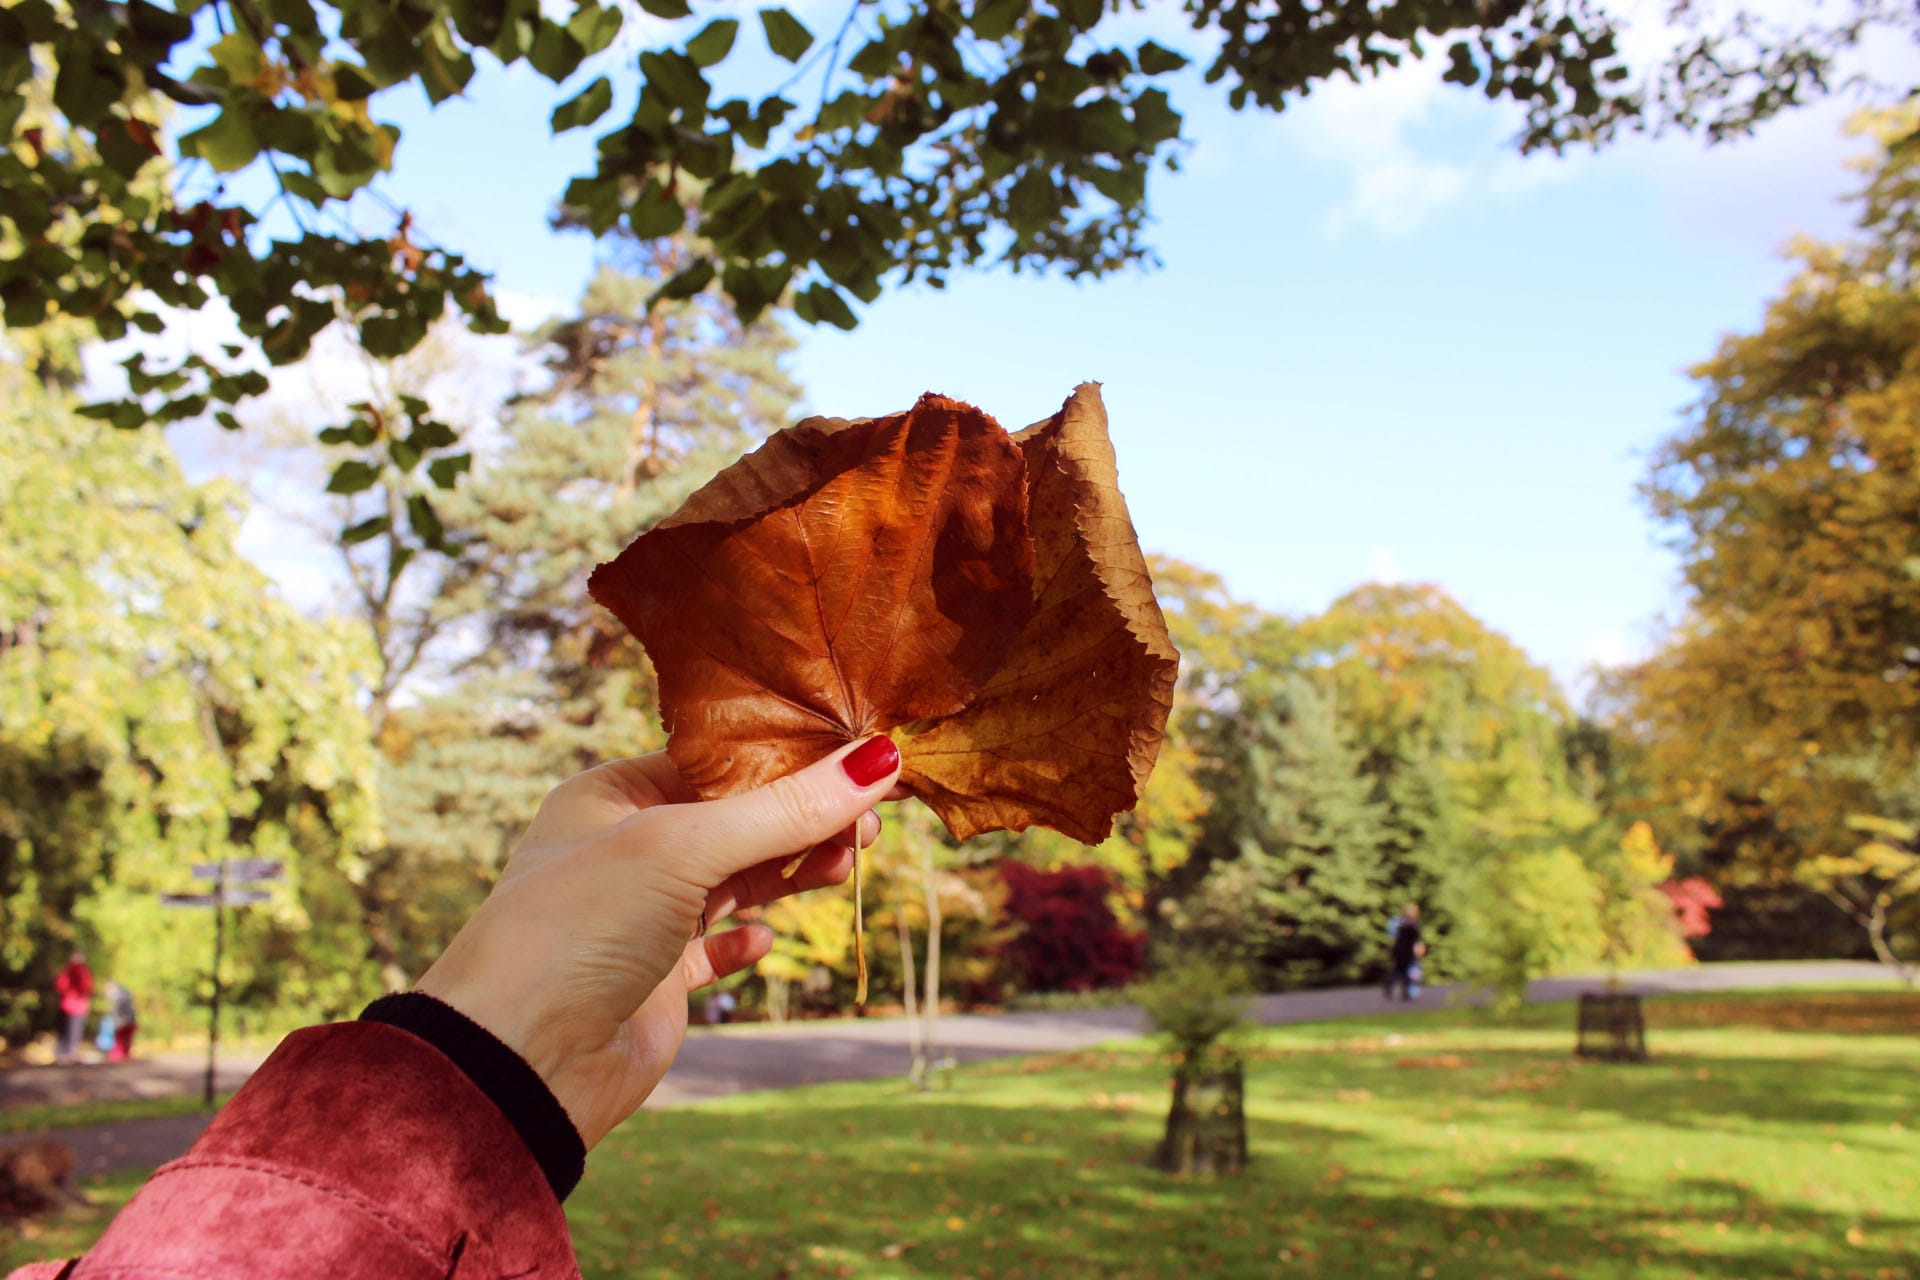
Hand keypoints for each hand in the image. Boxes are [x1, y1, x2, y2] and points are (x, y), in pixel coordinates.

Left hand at [413, 737, 900, 1148]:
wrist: (520, 1061)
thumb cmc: (577, 927)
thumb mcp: (684, 849)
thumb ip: (783, 810)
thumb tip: (878, 759)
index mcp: (610, 796)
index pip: (717, 764)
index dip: (787, 763)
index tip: (858, 763)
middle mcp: (624, 850)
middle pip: (736, 820)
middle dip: (801, 820)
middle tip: (867, 823)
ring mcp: (641, 915)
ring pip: (736, 880)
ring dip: (789, 872)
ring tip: (842, 865)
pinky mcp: (657, 978)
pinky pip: (716, 947)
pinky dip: (746, 939)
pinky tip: (762, 939)